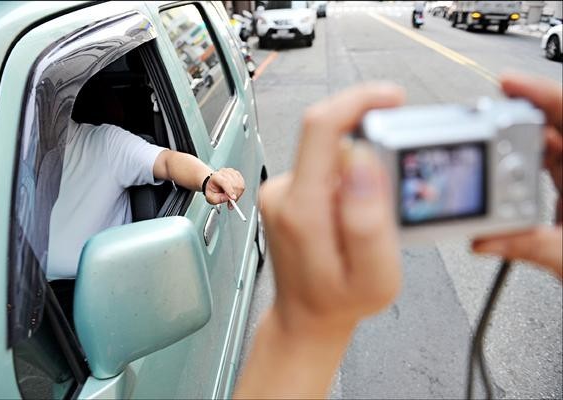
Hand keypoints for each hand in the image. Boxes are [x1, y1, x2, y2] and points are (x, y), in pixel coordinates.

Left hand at [204, 168, 245, 208]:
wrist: (212, 183)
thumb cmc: (212, 190)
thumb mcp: (211, 198)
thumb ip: (218, 199)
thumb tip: (228, 198)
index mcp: (215, 176)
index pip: (225, 182)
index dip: (230, 191)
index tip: (233, 199)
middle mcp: (224, 172)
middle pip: (234, 184)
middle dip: (235, 195)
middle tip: (231, 203)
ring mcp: (231, 172)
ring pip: (240, 185)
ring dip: (238, 194)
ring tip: (232, 198)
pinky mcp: (237, 174)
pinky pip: (242, 184)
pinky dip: (240, 191)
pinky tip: (234, 193)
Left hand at [261, 83, 404, 333]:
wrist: (305, 316)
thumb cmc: (338, 299)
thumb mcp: (374, 274)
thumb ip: (369, 218)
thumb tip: (364, 159)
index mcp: (302, 208)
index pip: (321, 128)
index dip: (359, 101)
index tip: (392, 98)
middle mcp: (283, 193)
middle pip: (329, 137)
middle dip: (371, 146)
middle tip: (389, 193)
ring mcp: (280, 192)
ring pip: (330, 155)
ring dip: (360, 171)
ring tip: (367, 220)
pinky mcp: (285, 193)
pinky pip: (323, 169)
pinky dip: (346, 181)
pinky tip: (351, 216)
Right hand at [473, 72, 562, 280]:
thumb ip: (527, 247)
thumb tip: (485, 239)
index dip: (540, 94)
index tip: (509, 85)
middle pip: (556, 126)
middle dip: (521, 114)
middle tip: (490, 112)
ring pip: (548, 145)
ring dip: (518, 143)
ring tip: (491, 143)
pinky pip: (544, 166)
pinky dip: (522, 164)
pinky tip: (505, 168)